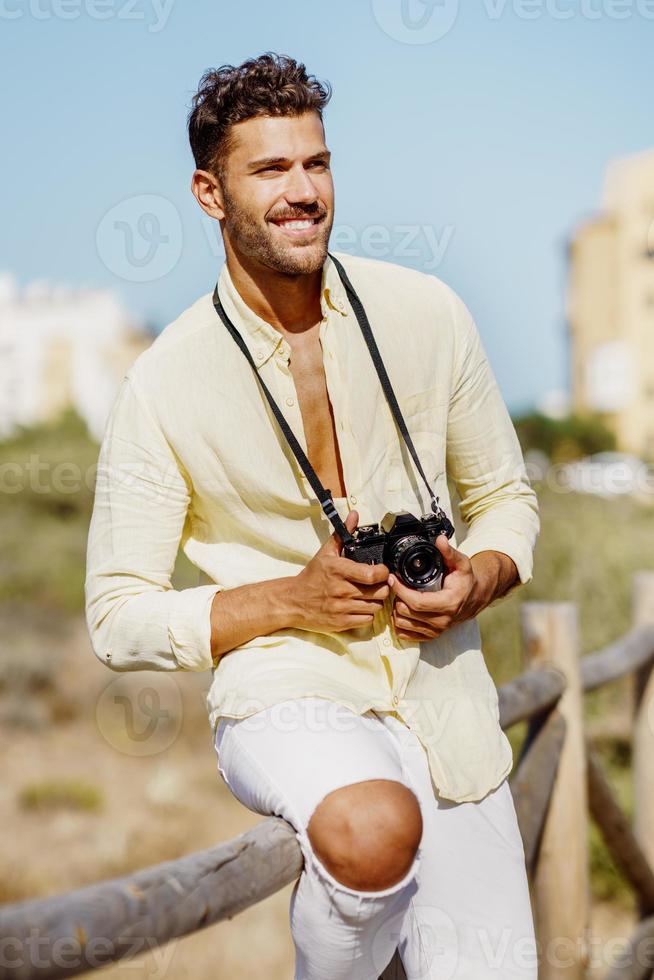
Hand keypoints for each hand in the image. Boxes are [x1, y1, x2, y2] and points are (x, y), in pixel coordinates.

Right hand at [292, 510, 390, 632]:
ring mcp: (341, 608)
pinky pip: (367, 620)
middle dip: (383, 587)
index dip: (384, 573)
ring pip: (376, 607)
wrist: (293, 601)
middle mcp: (341, 590)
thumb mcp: (325, 553)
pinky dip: (368, 614)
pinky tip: (361, 606)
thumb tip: (354, 516)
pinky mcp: (341, 623)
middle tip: (378, 584)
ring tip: (369, 595)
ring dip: (376, 601)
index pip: (373, 574)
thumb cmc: (312, 576)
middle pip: (379, 592)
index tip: (382, 571)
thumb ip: (343, 534)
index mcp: (338, 570)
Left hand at [389, 534, 483, 642]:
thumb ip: (449, 552)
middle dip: (397, 598)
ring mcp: (437, 630)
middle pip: (407, 613)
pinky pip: (408, 635)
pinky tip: (402, 612)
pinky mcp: (432, 636)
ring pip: (404, 625)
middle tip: (397, 586)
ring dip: (397, 611)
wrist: (475, 597)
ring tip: (399, 597)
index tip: (393, 579)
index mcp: (449, 603)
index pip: (417, 602)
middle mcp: (443, 620)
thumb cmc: (466, 580)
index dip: (400, 590)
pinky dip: (400, 624)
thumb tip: (440, 540)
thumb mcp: (461, 563)